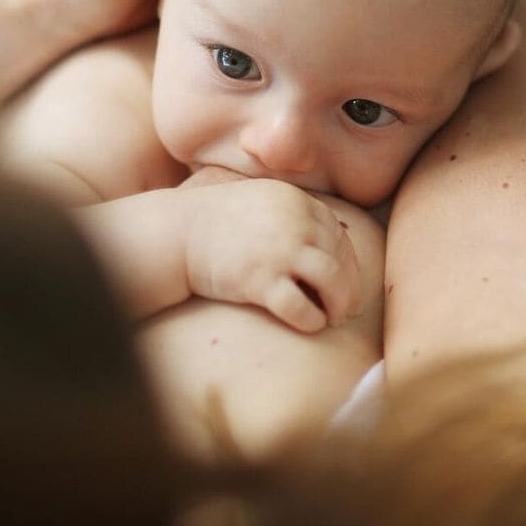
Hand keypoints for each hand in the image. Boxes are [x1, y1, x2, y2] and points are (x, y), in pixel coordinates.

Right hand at [180, 174, 361, 333]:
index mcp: (297, 201)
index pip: (339, 235)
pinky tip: (310, 324)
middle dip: (348, 288)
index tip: (345, 280)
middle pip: (341, 259)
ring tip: (331, 318)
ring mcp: (279, 251)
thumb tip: (331, 240)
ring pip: (332, 282)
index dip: (347, 262)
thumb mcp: (263, 201)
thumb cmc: (218, 221)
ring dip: (339, 305)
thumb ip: (295, 214)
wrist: (176, 233)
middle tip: (346, 308)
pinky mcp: (260, 281)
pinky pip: (301, 308)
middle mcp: (295, 223)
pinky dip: (312, 321)